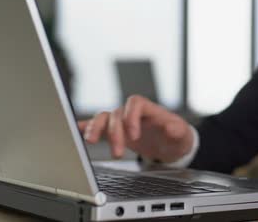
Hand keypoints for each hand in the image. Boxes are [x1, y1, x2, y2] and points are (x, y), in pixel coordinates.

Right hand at [77, 95, 193, 162]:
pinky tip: (75, 130)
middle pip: (116, 113)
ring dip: (95, 128)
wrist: (172, 145)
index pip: (135, 103)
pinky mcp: (116, 131)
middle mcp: (133, 113)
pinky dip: (86, 126)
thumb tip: (171, 127)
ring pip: (103, 118)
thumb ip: (177, 130)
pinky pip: (98, 125)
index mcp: (149, 109)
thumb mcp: (182, 134)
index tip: (134, 135)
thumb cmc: (177, 137)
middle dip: (114, 133)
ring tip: (91, 141)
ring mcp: (122, 121)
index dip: (131, 117)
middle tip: (118, 153)